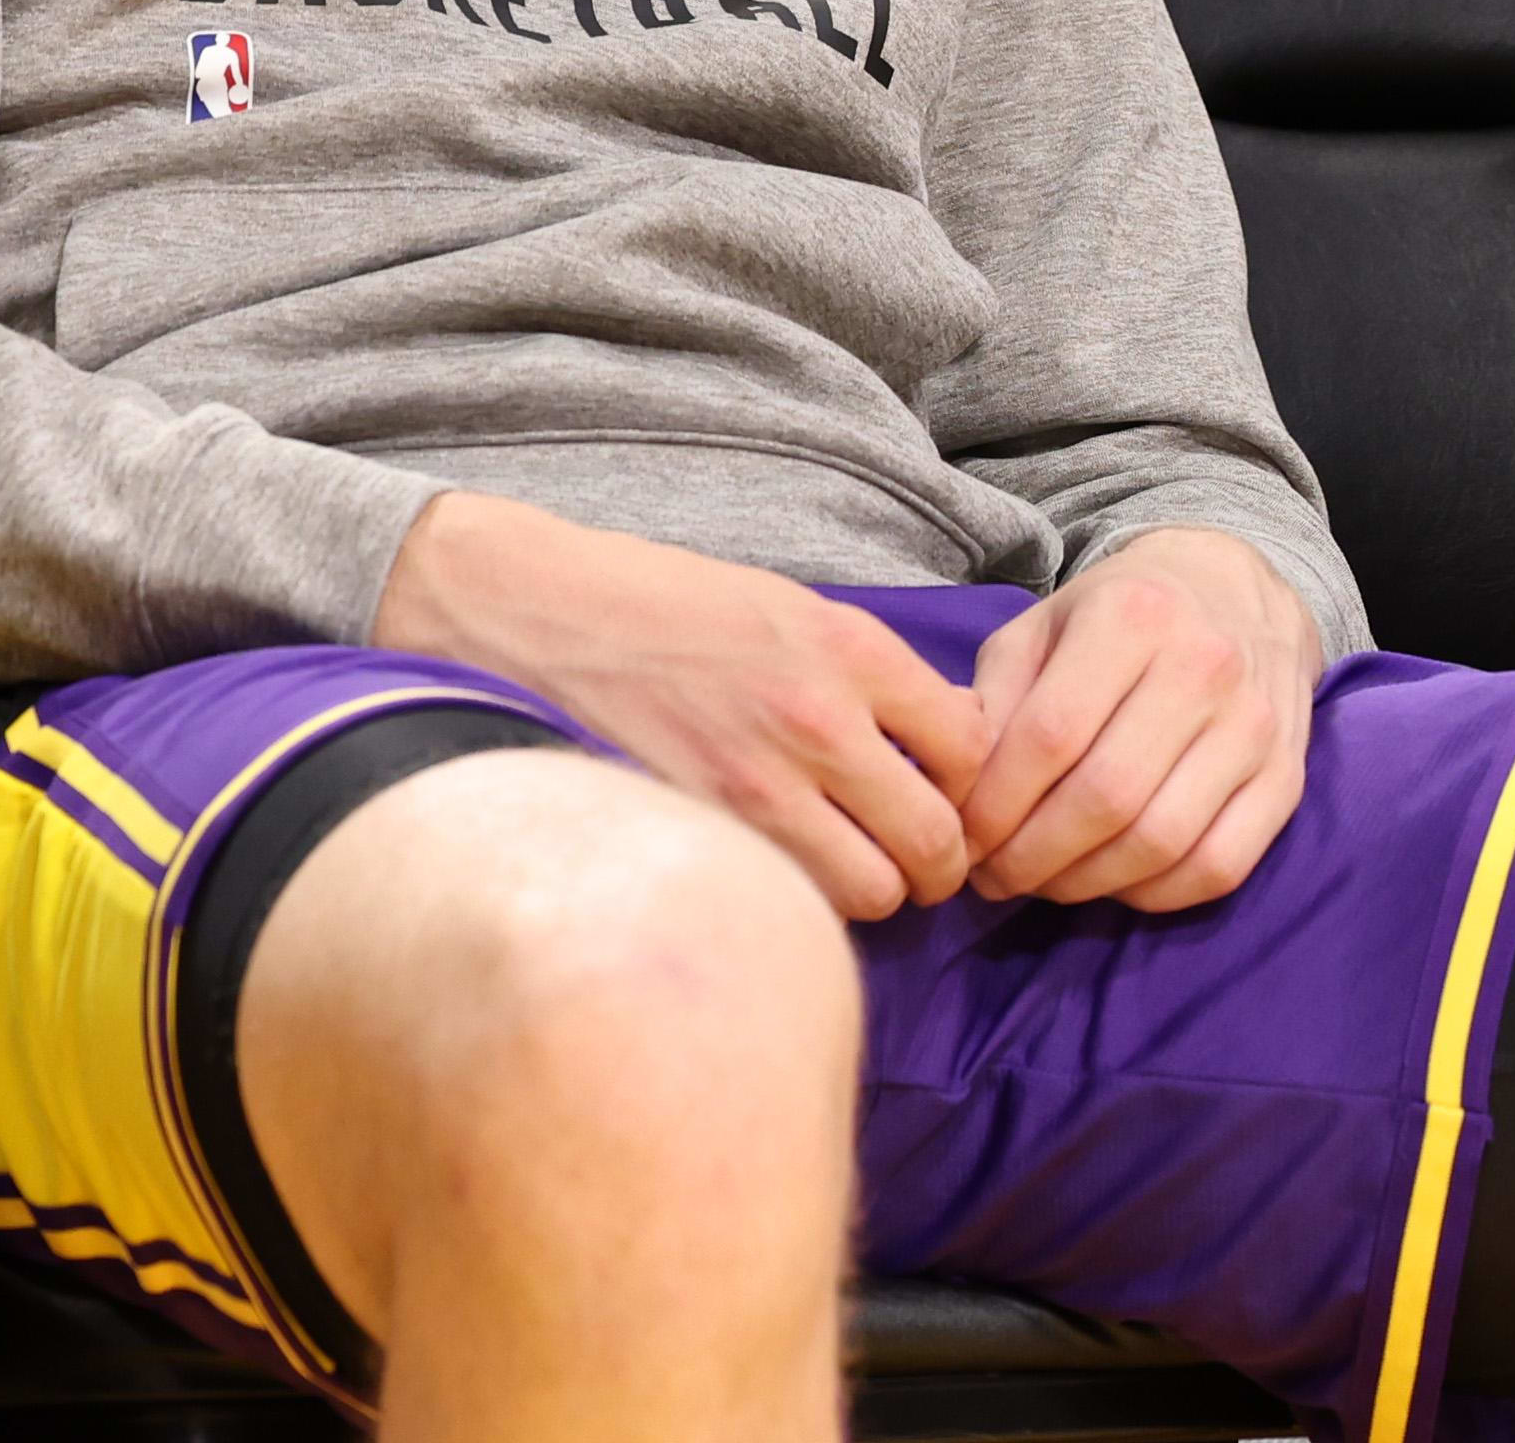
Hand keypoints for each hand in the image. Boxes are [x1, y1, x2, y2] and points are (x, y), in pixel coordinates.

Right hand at [370, 490, 993, 919]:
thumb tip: (943, 740)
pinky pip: (789, 902)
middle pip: (935, 837)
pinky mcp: (699, 832)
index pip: (971, 747)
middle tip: (924, 865)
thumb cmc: (669, 607)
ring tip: (856, 877)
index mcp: (852, 650)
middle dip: (943, 863)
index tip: (952, 795)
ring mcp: (755, 786)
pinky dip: (804, 907)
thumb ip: (871, 678)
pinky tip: (790, 882)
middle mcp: (818, 720)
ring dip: (877, 893)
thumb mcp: (794, 610)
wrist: (541, 613)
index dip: (973, 783)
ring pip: (873, 891)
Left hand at [950, 527, 1327, 909]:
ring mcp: (1255, 725)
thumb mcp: (1041, 630)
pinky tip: (1113, 882)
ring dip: (1084, 884)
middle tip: (993, 875)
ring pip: (1160, 842)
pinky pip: (1218, 867)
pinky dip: (1154, 895)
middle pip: (1104, 798)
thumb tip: (954, 791)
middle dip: (1030, 858)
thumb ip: (991, 701)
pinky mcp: (1287, 777)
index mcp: (1132, 616)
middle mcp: (1205, 665)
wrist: (1236, 592)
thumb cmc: (1118, 618)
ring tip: (1044, 882)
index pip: (1049, 737)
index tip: (962, 838)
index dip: (994, 806)